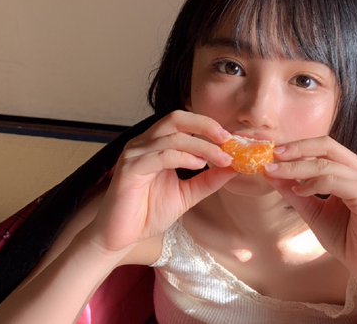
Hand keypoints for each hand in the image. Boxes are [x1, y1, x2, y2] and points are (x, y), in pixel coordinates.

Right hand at [88, 110, 236, 253]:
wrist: (122, 237)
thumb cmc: (149, 213)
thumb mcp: (188, 194)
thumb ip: (209, 180)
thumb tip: (235, 167)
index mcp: (156, 145)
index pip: (183, 121)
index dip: (208, 126)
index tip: (232, 139)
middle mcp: (144, 143)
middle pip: (176, 118)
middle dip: (205, 125)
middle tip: (227, 139)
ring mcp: (135, 154)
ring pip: (173, 137)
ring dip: (202, 146)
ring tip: (221, 158)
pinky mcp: (129, 169)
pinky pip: (161, 156)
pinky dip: (183, 157)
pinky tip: (198, 165)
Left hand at [263, 137, 356, 276]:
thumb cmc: (344, 238)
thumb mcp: (312, 210)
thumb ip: (294, 191)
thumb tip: (270, 173)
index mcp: (355, 169)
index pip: (325, 147)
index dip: (298, 146)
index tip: (273, 153)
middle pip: (327, 146)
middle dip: (296, 149)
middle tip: (272, 155)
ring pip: (326, 164)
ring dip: (297, 167)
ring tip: (276, 173)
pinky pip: (333, 181)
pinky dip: (312, 184)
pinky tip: (299, 191)